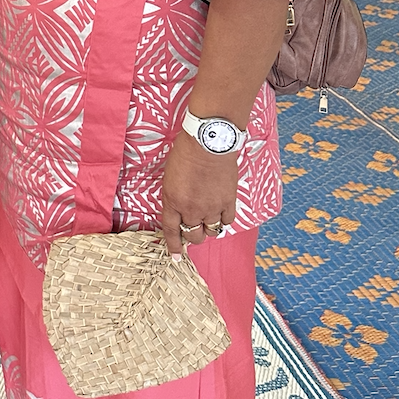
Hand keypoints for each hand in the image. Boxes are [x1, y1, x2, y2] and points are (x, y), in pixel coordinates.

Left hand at [160, 131, 237, 257]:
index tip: (175, 257)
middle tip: (194, 229)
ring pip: (211, 231)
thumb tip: (180, 209)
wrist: (209, 142)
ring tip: (208, 219)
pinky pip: (227, 221)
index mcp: (173, 201)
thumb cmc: (186, 153)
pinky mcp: (229, 202)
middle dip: (192, 236)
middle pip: (193, 235)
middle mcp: (191, 209)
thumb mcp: (170, 176)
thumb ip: (174, 196)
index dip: (173, 245)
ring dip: (208, 228)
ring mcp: (211, 207)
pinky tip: (221, 213)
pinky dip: (223, 220)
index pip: (171, 230)